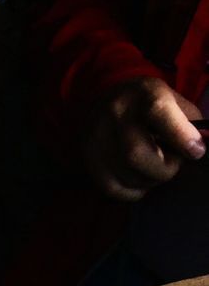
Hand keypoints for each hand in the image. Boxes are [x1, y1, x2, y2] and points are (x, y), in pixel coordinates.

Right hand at [82, 77, 205, 200]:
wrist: (103, 102)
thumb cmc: (148, 106)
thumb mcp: (172, 100)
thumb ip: (189, 121)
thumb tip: (197, 149)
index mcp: (142, 93)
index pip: (158, 112)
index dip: (180, 136)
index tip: (196, 151)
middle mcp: (114, 114)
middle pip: (136, 154)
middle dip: (165, 168)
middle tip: (173, 162)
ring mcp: (96, 139)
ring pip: (127, 176)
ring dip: (151, 180)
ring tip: (155, 168)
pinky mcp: (89, 160)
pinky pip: (114, 189)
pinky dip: (134, 191)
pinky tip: (140, 180)